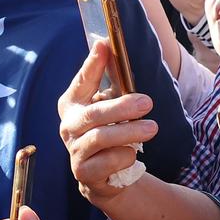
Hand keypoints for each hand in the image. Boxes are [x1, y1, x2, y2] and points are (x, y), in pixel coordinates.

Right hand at [57, 41, 157, 203]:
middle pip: (93, 114)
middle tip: (147, 102)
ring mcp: (73, 150)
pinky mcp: (84, 172)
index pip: (81, 82)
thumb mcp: (110, 107)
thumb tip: (109, 47)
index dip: (92, 65)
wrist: (106, 175)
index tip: (105, 45)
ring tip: (151, 128)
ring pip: (101, 138)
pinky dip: (124, 156)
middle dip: (121, 107)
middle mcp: (68, 126)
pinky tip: (132, 153)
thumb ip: (110, 83)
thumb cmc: (109, 132)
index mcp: (72, 104)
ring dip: (129, 132)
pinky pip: (107, 162)